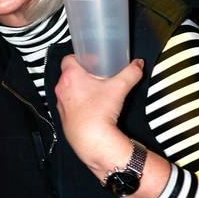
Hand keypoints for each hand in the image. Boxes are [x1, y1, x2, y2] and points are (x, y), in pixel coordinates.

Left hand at [55, 56, 143, 173]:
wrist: (92, 140)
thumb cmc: (98, 113)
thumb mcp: (119, 87)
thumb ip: (131, 73)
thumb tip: (137, 65)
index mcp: (71, 76)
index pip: (69, 58)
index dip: (80, 58)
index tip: (91, 60)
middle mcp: (62, 89)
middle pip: (69, 74)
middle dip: (83, 74)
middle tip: (97, 76)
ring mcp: (61, 104)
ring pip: (68, 91)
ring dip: (79, 90)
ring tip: (95, 92)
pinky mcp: (64, 118)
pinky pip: (69, 106)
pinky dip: (77, 105)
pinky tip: (91, 108)